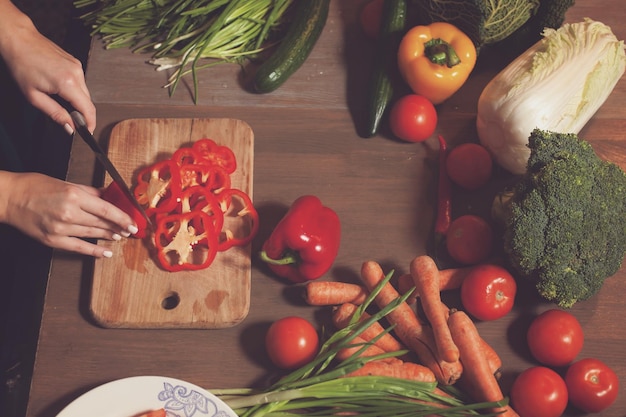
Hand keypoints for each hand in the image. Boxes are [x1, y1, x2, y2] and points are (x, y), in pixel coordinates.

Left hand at [0, 2, 95, 131]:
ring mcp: (77, 66)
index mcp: (67, 83)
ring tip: (63, 105)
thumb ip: (55, 113)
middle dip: (83, 115)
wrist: (19, 39)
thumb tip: (69, 127)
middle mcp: (77, 73)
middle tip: (72, 123)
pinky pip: (81, 83)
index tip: (87, 133)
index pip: (88, 109)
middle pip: (88, 102)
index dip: (90, 123)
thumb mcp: (34, 96)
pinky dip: (75, 91)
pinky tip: (62, 91)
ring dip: (78, 102)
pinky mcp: (75, 63)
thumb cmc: (22, 64)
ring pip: (85, 93)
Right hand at [0, 172, 138, 256]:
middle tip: (130, 230)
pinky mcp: (53, 240)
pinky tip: (106, 253)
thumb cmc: (35, 186)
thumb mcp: (66, 183)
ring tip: (119, 237)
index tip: (133, 223)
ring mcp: (60, 228)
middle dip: (119, 228)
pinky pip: (79, 247)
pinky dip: (94, 251)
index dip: (123, 218)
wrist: (9, 198)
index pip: (107, 209)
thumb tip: (109, 194)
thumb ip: (90, 191)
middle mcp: (69, 212)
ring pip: (92, 234)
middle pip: (102, 223)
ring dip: (109, 236)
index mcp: (74, 196)